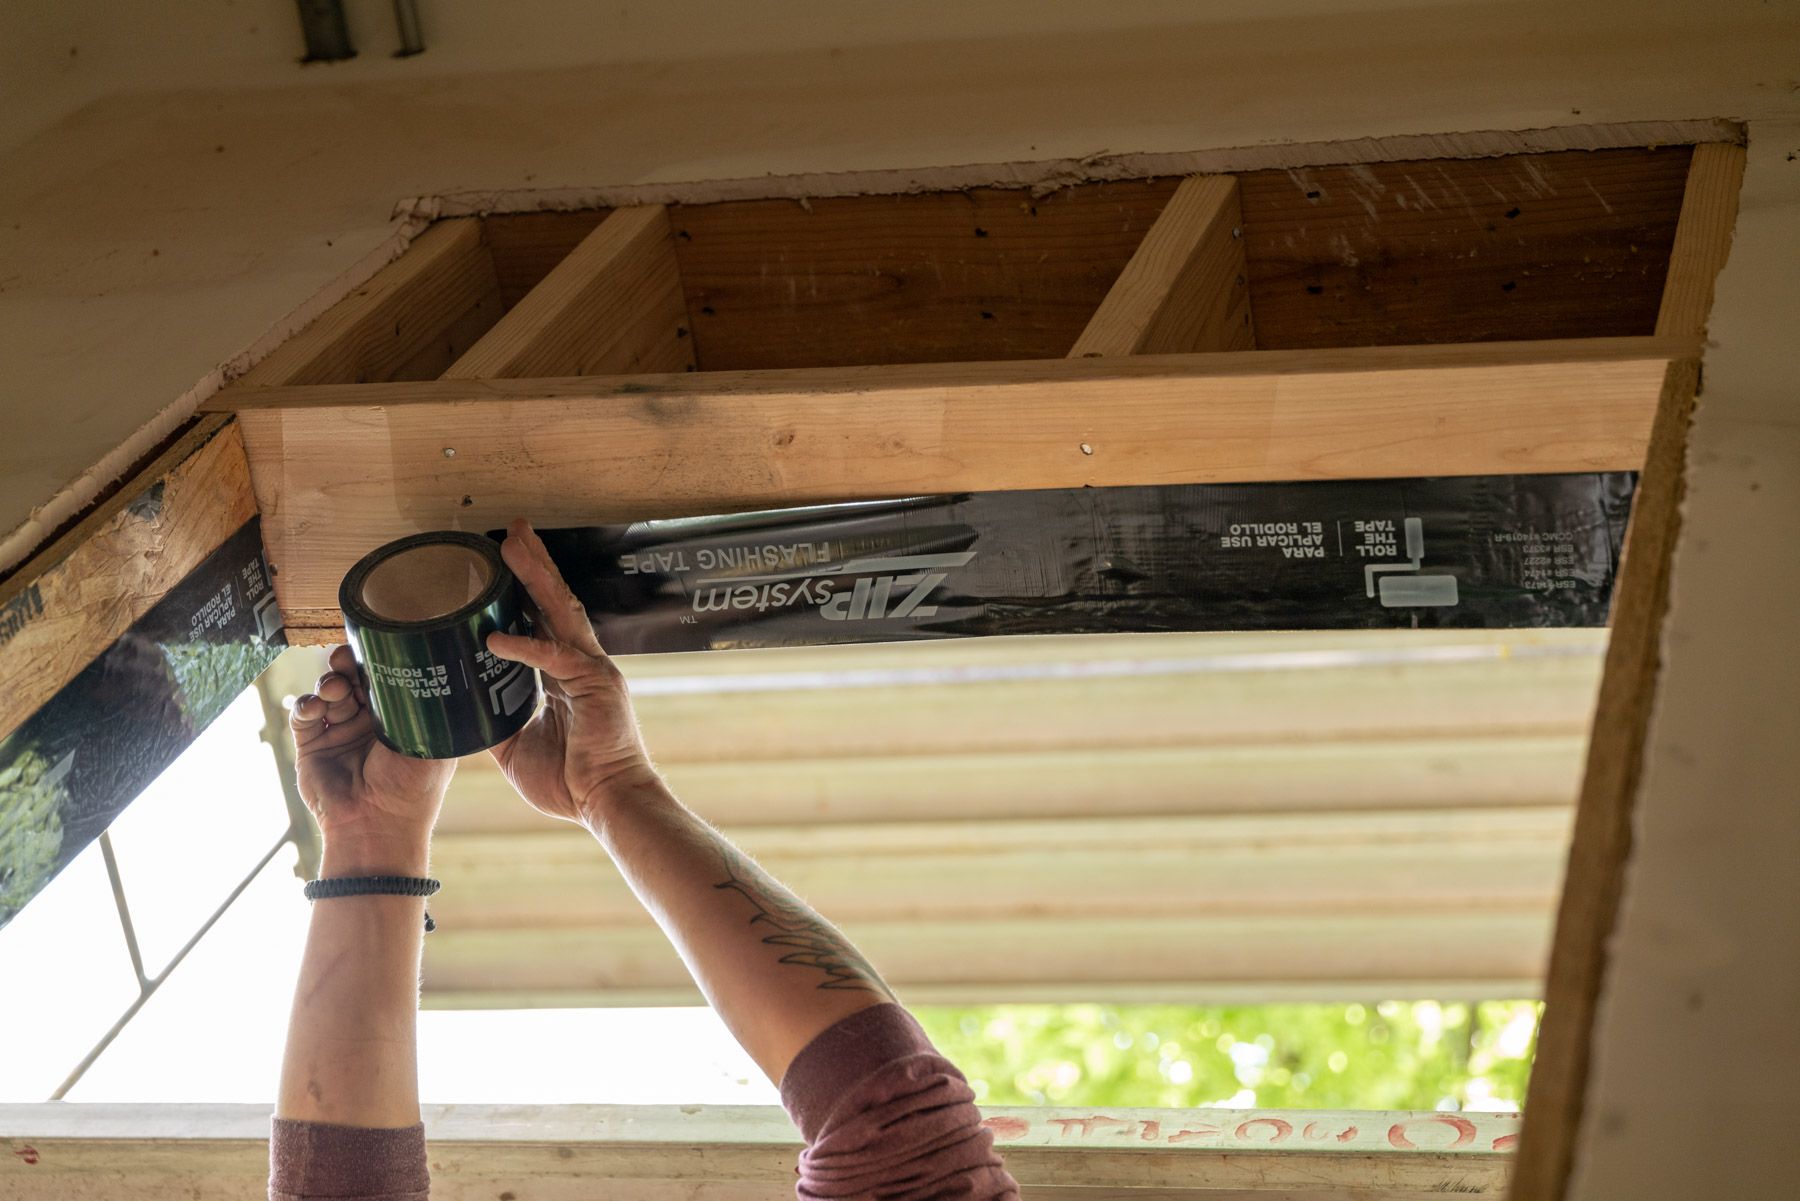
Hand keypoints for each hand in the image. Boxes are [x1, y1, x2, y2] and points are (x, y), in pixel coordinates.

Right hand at [290, 645, 455, 874]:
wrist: (378, 826)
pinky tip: (316, 706)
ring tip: (336, 689)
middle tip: (345, 659)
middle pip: (355, 678)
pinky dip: (307, 705)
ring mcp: (339, 732)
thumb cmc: (412, 787)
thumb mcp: (431, 741)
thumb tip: (431, 664)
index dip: (378, 659)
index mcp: (401, 716)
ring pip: (329, 692)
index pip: (387, 677)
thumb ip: (427, 705)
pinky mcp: (312, 746)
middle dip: (349, 663)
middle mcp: (370, 721)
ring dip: (330, 683)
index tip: (373, 645)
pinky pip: (304, 715)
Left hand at [485, 519, 656, 828]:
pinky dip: (525, 647)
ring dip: (535, 577)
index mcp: (567, 675)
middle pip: (555, 601)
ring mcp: (592, 670)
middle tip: (509, 532)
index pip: (544, 620)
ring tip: (512, 547)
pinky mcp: (596, 686)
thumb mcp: (516, 748)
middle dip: (532, 565)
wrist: (608, 804)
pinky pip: (554, 660)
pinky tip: (496, 637)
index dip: (524, 590)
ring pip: (561, 612)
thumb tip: (457, 708)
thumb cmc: (572, 781)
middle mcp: (582, 663)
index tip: (502, 563)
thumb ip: (493, 721)